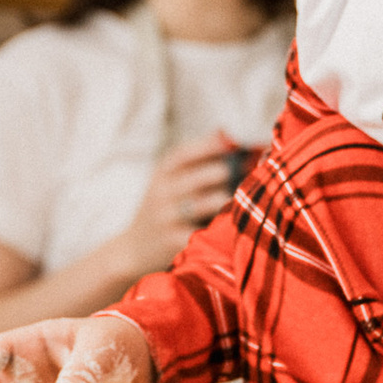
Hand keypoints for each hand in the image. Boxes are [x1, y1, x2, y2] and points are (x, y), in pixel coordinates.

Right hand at [120, 135, 251, 276]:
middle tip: (249, 175)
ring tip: (239, 201)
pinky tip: (229, 226)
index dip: (216, 147)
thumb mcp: (167, 179)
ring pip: (216, 201)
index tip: (238, 144)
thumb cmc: (163, 207)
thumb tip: (227, 132)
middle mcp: (163, 191)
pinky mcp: (175, 242)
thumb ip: (195, 157)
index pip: (190, 152)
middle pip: (212, 174)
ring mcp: (168, 217)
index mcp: (163, 171)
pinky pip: (209, 229)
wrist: (133, 250)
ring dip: (232, 200)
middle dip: (233, 175)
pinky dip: (223, 227)